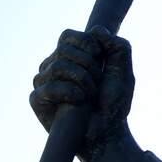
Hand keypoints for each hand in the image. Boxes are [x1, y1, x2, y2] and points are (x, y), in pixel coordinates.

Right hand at [30, 26, 134, 155]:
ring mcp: (43, 82)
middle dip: (88, 65)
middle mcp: (53, 66)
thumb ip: (118, 46)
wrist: (107, 131)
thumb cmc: (114, 101)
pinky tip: (78, 102)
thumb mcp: (124, 69)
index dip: (86, 43)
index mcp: (70, 56)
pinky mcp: (37, 100)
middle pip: (63, 49)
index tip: (100, 58)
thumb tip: (96, 31)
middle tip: (97, 82)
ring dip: (82, 80)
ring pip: (57, 65)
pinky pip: (49, 87)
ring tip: (89, 95)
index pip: (67, 35)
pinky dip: (70, 93)